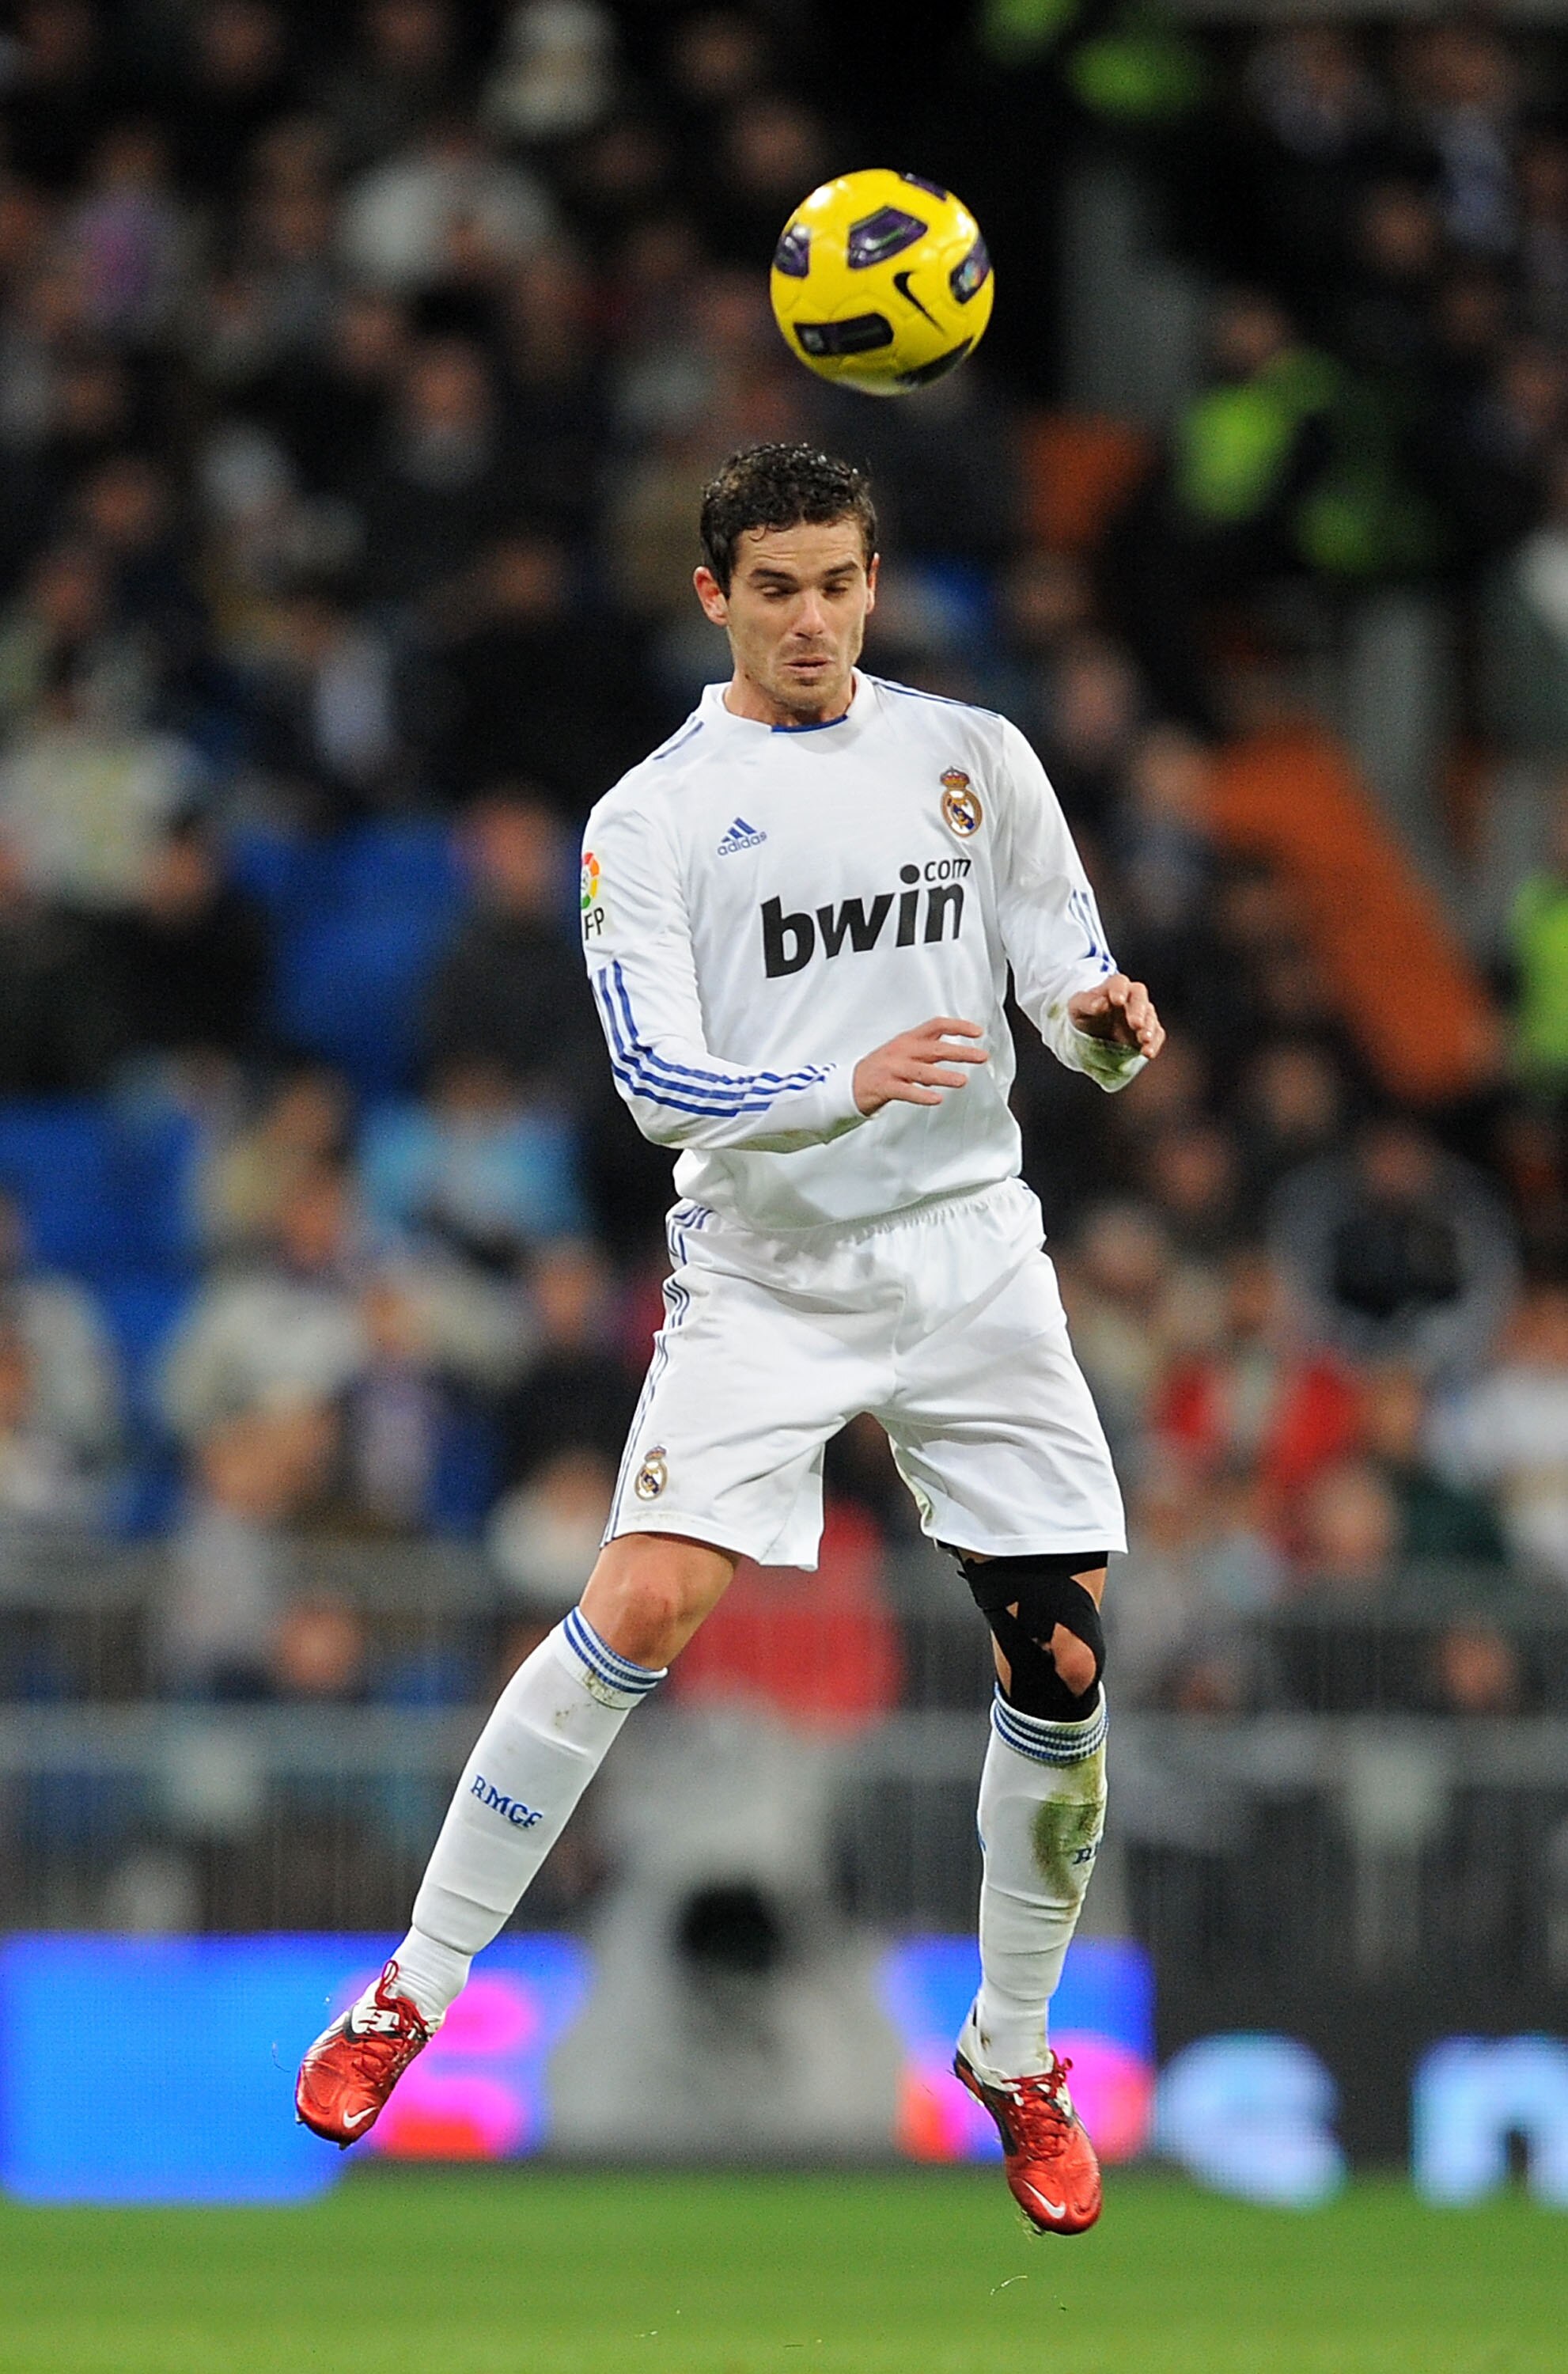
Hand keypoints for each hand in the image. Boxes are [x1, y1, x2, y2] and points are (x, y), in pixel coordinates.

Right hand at [853, 1017, 987, 1115]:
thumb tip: (954, 1044)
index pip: (936, 1026)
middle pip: (934, 1048)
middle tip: (981, 1057)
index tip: (977, 1032)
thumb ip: (927, 1047)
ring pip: (922, 1071)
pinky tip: (936, 1099)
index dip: (958, 1027)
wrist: (849, 1084)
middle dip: (961, 1052)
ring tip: (962, 1081)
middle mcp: (901, 1051)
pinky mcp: (884, 1087)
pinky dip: (921, 1095)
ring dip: (944, 1076)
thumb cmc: (880, 1068)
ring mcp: (892, 1069)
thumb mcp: (903, 1049)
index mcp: (908, 1039)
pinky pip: (905, 1091)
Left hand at [1068, 974, 1163, 1059]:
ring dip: (1149, 1028)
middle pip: (1139, 997)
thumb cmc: (1085, 1014)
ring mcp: (1142, 1015)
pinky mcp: (1148, 1032)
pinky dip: (1154, 1044)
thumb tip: (1101, 1004)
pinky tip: (1148, 1052)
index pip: (1119, 983)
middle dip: (1138, 1010)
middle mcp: (1131, 998)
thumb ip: (1087, 1003)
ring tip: (1144, 1039)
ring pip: (1150, 1016)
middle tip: (1136, 1024)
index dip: (1120, 990)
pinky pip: (1156, 1035)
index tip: (1117, 1001)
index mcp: (1113, 987)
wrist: (1091, 1034)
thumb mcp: (1077, 1007)